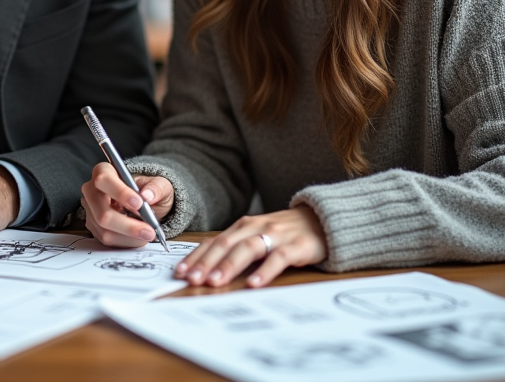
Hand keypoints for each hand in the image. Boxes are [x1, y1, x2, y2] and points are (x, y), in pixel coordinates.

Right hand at [80, 162, 174, 246]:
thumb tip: (147, 195)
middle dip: (127, 225)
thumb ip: (156, 187)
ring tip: (148, 234)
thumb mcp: (160, 184)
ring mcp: (91, 211)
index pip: (103, 179)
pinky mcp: (95, 227)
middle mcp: (92, 191)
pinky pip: (107, 239)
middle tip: (149, 230)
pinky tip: (138, 238)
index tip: (139, 204)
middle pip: (102, 211)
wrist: (145, 204)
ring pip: (104, 229)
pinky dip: (126, 241)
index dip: (119, 192)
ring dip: (129, 236)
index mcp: (104, 172)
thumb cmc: (149, 190)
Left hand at [176, 207, 326, 287]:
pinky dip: (265, 270)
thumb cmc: (286, 233)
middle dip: (206, 263)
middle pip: (226, 244)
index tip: (180, 272)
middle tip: (191, 280)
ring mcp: (277, 235)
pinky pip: (279, 258)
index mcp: (243, 226)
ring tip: (215, 282)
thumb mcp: (258, 236)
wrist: (324, 219)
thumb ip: (237, 248)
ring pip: (248, 248)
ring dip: (229, 265)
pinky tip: (254, 283)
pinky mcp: (298, 246)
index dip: (196, 256)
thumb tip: (208, 270)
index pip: (214, 241)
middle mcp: (257, 227)